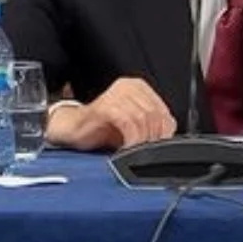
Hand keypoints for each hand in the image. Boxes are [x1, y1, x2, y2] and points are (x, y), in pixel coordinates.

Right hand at [45, 77, 176, 150]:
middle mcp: (130, 86)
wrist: (73, 129)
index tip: (161, 151)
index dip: (165, 134)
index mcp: (140, 88)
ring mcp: (117, 93)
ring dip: (142, 141)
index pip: (164, 113)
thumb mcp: (132, 128)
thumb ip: (150, 129)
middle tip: (149, 155)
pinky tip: (127, 149)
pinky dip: (131, 139)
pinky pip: (127, 122)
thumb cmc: (102, 129)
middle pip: (154, 115)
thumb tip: (168, 142)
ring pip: (142, 118)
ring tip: (137, 154)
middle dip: (154, 139)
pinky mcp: (105, 104)